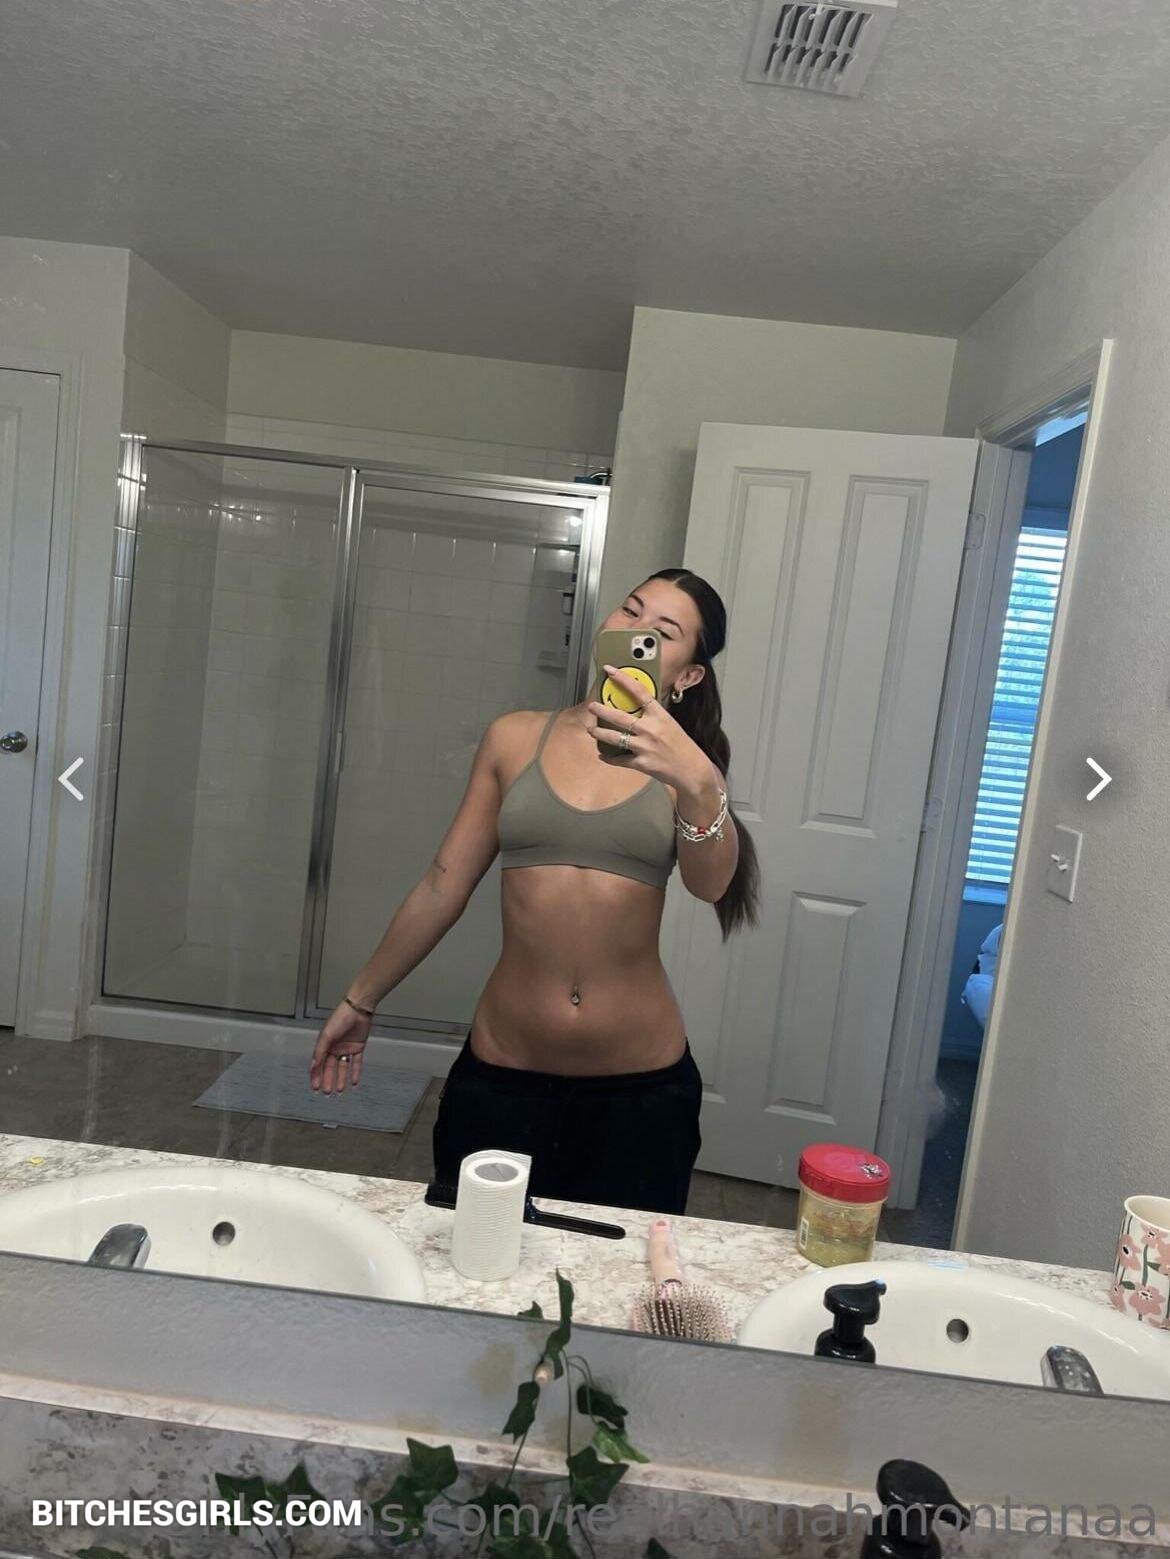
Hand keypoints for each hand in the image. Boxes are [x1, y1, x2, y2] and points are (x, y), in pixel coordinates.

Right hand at [309, 1001, 369, 1093]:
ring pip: (342, 1068)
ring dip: (341, 1079)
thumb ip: (320, 1052)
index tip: (315, 1088)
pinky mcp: (357, 1048)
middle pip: (331, 1068)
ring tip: (339, 1091)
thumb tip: (314, 1067)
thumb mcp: (327, 1035)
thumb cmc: (340, 1019)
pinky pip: (356, 1063)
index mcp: (324, 1045)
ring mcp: (346, 1049)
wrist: (358, 1010)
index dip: (317, 1076)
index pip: (319, 1064)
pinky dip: (355, 1073)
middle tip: (327, 1093)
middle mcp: (334, 1048)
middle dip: (328, 1081)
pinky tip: (354, 1083)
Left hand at [586, 663, 709, 792]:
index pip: (639, 692)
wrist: (692, 769)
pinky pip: (619, 760)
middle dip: (601, 710)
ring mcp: (644, 747)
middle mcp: (650, 729)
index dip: (623, 679)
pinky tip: (603, 755)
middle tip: (591, 706)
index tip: (610, 670)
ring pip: (614, 738)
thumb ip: (653, 716)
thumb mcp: (670, 723)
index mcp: (659, 715)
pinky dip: (609, 759)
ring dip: (599, 733)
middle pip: (619, 716)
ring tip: (591, 730)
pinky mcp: (641, 763)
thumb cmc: (682, 745)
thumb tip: (635, 708)